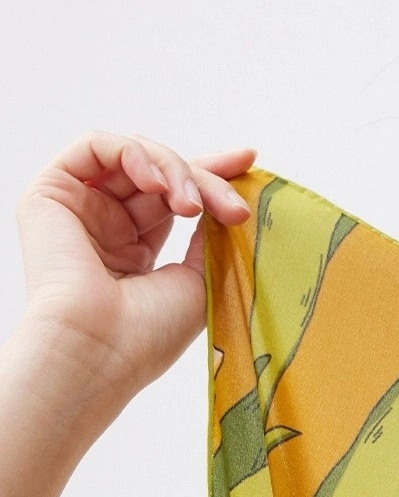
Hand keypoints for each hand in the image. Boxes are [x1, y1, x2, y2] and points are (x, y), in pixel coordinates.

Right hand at [14, 133, 254, 413]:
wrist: (99, 350)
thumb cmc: (148, 334)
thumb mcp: (201, 279)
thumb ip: (214, 234)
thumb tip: (231, 197)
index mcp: (134, 250)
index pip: (176, 196)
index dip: (212, 174)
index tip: (248, 160)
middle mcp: (105, 225)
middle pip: (162, 174)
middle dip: (205, 177)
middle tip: (234, 208)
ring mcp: (78, 208)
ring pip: (135, 157)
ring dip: (175, 171)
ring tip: (193, 207)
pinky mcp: (51, 193)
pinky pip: (96, 146)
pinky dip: (134, 153)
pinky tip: (157, 183)